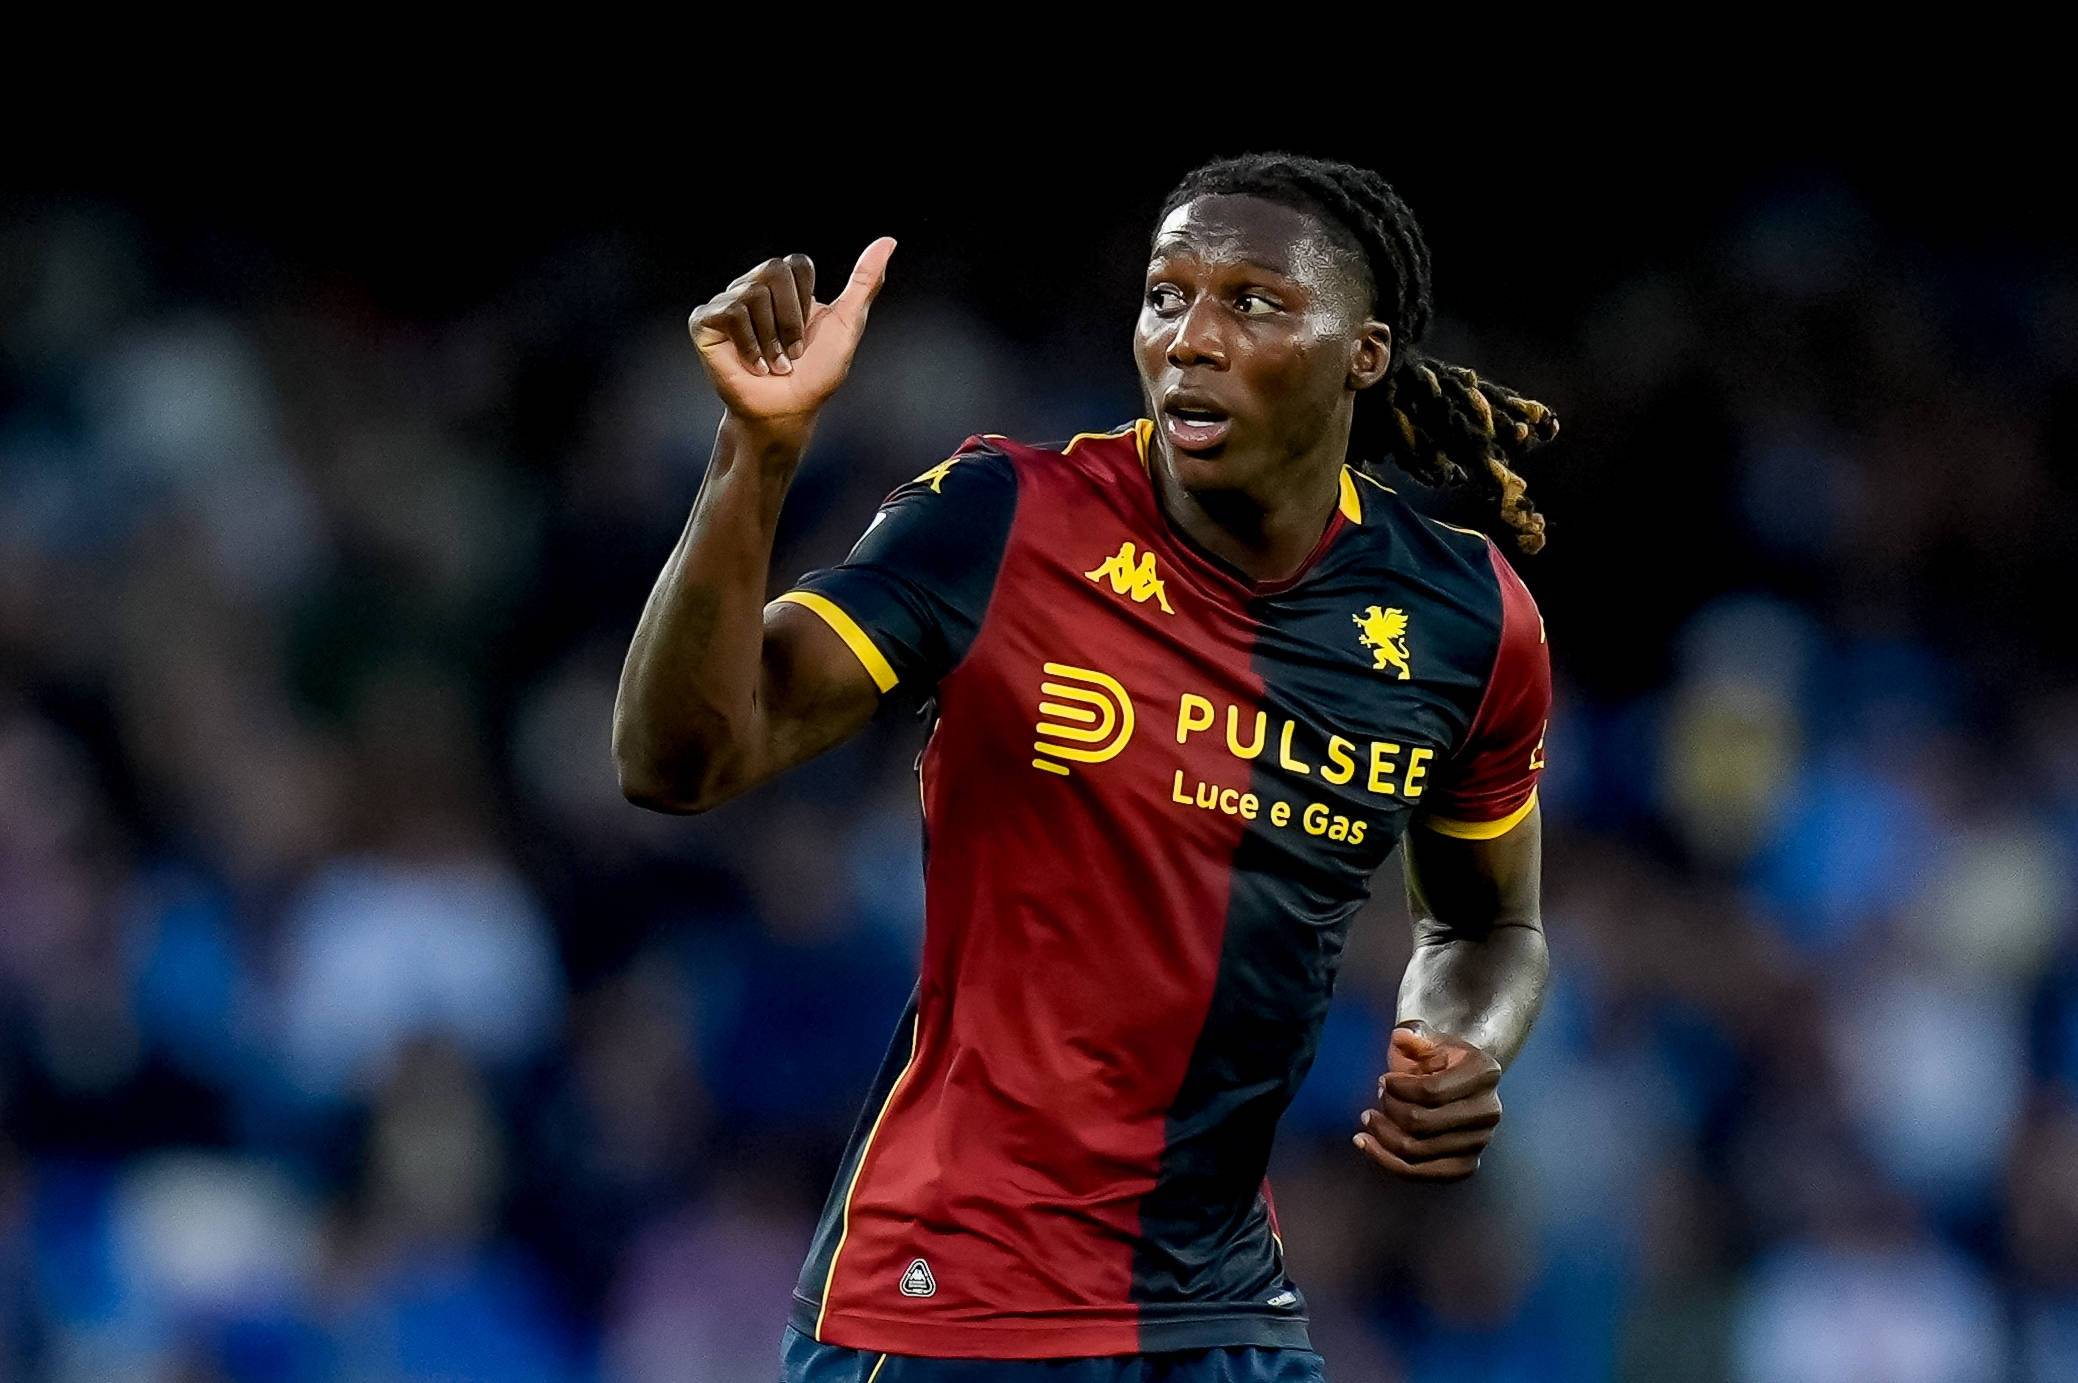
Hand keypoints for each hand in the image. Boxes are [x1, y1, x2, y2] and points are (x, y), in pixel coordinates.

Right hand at [687, 237, 896, 438]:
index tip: (808, 336)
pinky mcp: (705, 321)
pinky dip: (750, 344)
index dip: (807, 303)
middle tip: (793, 353)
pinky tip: (753, 365)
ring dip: (772, 340)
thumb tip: (888, 240)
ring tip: (774, 364)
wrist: (786, 412)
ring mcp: (727, 301)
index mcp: (785, 284)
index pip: (797, 264)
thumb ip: (865, 282)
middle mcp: (753, 286)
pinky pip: (731, 312)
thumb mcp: (847, 324)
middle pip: (774, 270)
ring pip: (753, 294)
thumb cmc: (815, 374)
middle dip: (791, 320)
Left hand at [1352, 1019, 1503, 1181]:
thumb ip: (1414, 1034)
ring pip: (1417, 1152)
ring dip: (1383, 1136)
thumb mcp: (1430, 1039)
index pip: (1431, 1091)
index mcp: (1484, 1073)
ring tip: (1367, 1119)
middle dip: (1389, 1110)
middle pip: (1423, 1124)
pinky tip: (1367, 1144)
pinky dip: (1387, 1161)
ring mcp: (1479, 1142)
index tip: (1383, 1080)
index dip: (1399, 1088)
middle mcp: (1488, 1111)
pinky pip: (1421, 1173)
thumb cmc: (1444, 1058)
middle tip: (1377, 1097)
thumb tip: (1402, 1037)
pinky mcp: (1466, 1165)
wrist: (1464, 1081)